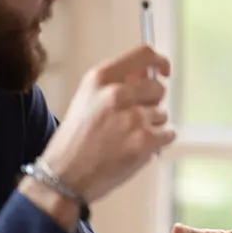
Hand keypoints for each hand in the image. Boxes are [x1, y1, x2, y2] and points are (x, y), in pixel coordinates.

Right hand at [39, 44, 176, 202]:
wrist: (63, 177)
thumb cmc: (75, 141)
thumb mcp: (87, 100)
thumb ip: (117, 83)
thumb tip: (149, 73)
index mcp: (101, 78)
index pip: (144, 54)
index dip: (159, 62)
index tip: (164, 71)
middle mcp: (117, 93)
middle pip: (158, 87)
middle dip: (152, 103)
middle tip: (132, 120)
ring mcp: (133, 116)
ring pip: (162, 114)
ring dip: (151, 126)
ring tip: (125, 139)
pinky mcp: (145, 140)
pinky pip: (168, 133)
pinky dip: (158, 143)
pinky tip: (135, 149)